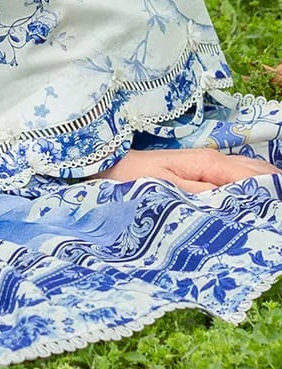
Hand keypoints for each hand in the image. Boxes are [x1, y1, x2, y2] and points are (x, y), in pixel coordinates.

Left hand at [88, 147, 281, 194]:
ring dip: (262, 186)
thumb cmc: (130, 181)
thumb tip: (234, 198)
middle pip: (253, 171)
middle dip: (270, 186)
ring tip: (274, 201)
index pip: (249, 176)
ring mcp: (206, 166)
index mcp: (205, 163)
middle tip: (279, 206)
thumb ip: (199, 194)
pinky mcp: (199, 174)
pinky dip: (250, 185)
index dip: (268, 189)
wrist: (103, 170)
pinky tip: (257, 197)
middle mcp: (210, 161)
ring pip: (246, 172)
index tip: (277, 207)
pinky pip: (233, 177)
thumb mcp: (164, 190)